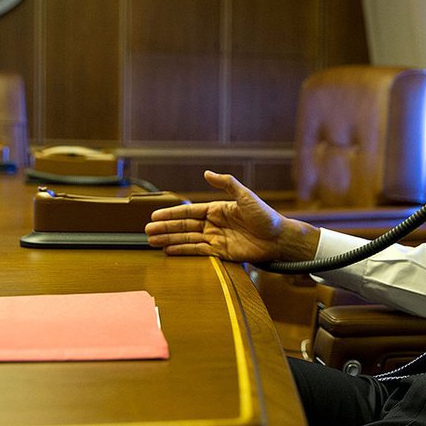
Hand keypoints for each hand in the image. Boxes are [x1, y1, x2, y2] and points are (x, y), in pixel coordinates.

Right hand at [145, 171, 318, 262]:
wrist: (279, 238)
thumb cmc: (265, 215)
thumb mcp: (245, 196)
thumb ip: (226, 184)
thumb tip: (207, 172)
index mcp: (217, 209)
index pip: (189, 211)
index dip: (171, 214)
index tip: (154, 216)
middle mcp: (213, 224)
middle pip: (184, 226)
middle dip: (165, 228)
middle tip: (146, 232)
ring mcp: (216, 238)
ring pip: (187, 239)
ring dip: (169, 239)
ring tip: (151, 242)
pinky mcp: (220, 253)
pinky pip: (197, 251)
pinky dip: (183, 250)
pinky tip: (169, 250)